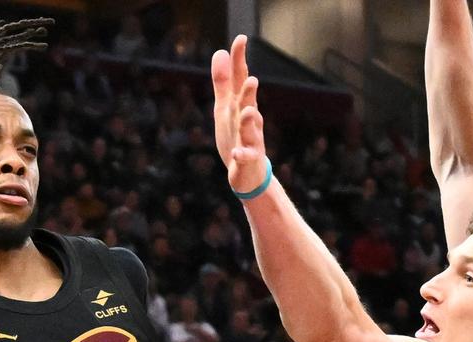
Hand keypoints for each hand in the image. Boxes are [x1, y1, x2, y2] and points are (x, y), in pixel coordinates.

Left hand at [211, 35, 268, 194]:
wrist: (248, 172)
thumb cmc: (236, 136)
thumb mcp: (225, 106)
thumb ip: (222, 81)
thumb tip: (219, 51)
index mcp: (240, 105)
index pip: (240, 79)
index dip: (240, 60)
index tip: (241, 39)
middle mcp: (248, 119)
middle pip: (247, 103)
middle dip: (249, 92)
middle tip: (252, 79)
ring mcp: (250, 139)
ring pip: (250, 129)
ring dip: (249, 120)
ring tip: (248, 112)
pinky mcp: (248, 159)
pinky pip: (245, 157)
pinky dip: (242, 155)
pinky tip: (237, 154)